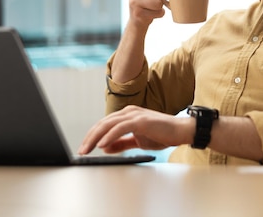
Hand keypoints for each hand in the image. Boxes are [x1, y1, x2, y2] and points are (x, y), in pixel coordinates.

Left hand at [78, 105, 193, 154]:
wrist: (181, 131)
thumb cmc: (162, 134)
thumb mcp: (137, 140)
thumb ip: (121, 143)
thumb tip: (105, 147)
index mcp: (126, 115)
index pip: (104, 125)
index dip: (92, 136)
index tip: (85, 148)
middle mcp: (128, 112)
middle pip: (102, 124)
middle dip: (89, 138)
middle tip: (81, 151)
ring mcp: (134, 115)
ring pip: (108, 124)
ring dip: (96, 138)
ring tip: (88, 149)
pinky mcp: (141, 120)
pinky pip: (121, 128)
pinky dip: (110, 136)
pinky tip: (102, 144)